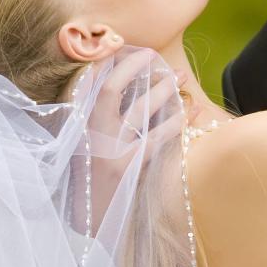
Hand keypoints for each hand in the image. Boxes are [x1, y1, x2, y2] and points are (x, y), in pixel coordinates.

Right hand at [81, 51, 184, 232]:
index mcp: (77, 123)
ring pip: (139, 110)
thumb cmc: (87, 178)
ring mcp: (109, 150)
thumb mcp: (82, 144)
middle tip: (159, 58)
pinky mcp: (127, 167)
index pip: (89, 83)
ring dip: (163, 91)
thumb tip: (121, 88)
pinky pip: (157, 138)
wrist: (86, 217)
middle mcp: (90, 132)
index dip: (109, 62)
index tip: (129, 49)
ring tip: (181, 78)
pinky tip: (189, 112)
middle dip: (136, 69)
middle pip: (113, 89)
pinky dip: (176, 123)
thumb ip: (95, 118)